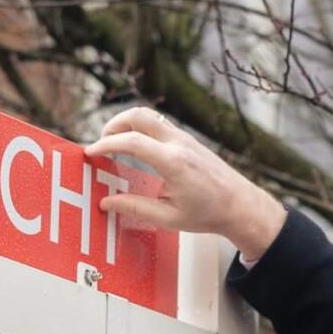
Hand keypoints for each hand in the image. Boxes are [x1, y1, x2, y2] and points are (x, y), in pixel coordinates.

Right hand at [87, 108, 287, 263]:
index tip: (92, 152)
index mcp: (173, 162)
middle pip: (139, 115)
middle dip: (114, 124)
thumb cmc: (209, 214)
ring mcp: (185, 139)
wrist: (241, 205)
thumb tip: (107, 202)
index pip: (132, 142)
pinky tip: (135, 146)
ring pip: (149, 116)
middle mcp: (179, 144)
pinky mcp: (188, 140)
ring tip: (115, 143)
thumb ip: (135, 208)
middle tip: (101, 142)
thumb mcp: (169, 218)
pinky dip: (141, 128)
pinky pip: (159, 124)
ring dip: (127, 123)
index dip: (106, 144)